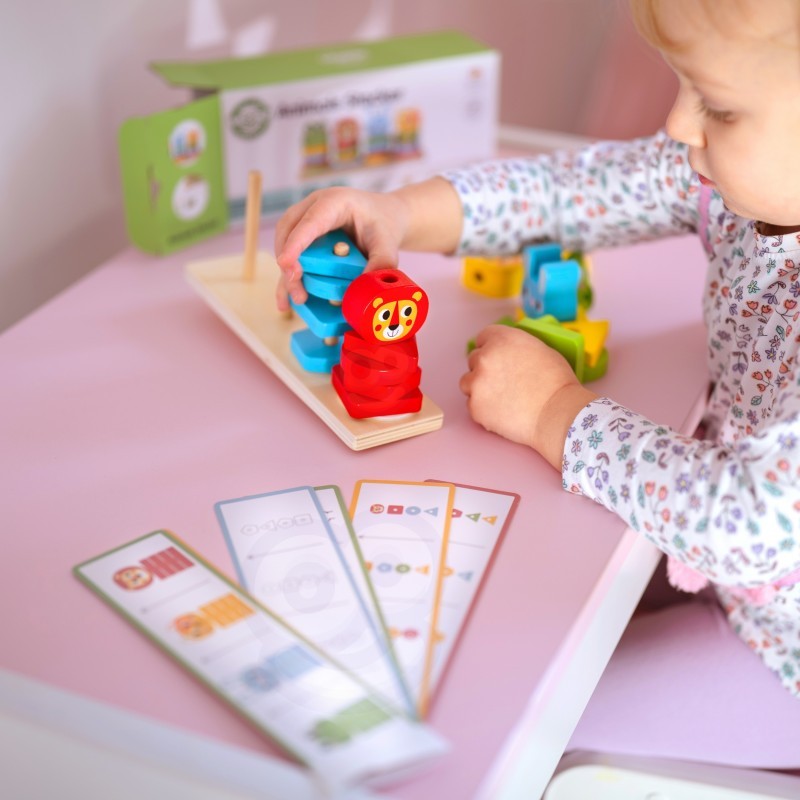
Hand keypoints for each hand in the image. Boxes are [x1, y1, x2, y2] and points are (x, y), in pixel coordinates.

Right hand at [273, 187, 410, 310]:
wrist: (385, 217)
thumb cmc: (384, 224)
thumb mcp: (388, 243)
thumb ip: (381, 263)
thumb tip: (363, 290)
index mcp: (334, 202)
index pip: (310, 221)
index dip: (295, 243)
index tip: (285, 264)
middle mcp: (314, 207)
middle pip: (289, 231)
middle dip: (289, 264)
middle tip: (298, 293)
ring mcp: (306, 221)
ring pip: (284, 243)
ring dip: (286, 274)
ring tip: (293, 302)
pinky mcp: (305, 237)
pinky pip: (291, 256)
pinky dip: (289, 278)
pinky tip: (287, 303)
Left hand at [459, 325, 596, 468]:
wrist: (557, 413)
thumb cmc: (556, 382)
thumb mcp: (540, 349)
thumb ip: (516, 347)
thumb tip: (508, 353)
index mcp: (501, 339)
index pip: (483, 338)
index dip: (492, 349)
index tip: (498, 359)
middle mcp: (484, 357)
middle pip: (474, 360)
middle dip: (486, 369)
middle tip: (505, 382)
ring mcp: (476, 383)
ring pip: (468, 382)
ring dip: (480, 388)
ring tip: (502, 398)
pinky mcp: (475, 406)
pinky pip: (472, 405)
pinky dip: (484, 409)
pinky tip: (502, 412)